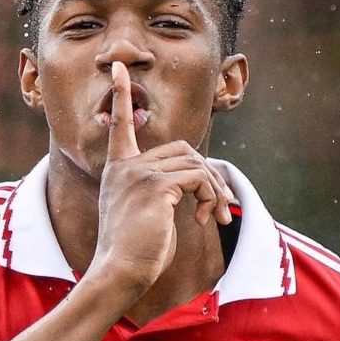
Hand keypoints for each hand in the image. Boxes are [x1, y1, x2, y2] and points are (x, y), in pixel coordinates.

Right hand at [92, 60, 234, 295]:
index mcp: (117, 170)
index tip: (119, 66)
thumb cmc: (135, 254)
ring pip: (194, 164)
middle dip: (209, 177)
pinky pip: (197, 179)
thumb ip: (161, 190)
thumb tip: (198, 180)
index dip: (120, 94)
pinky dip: (211, 198)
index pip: (118, 124)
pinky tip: (204, 221)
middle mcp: (125, 166)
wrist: (119, 274)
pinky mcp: (154, 186)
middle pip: (182, 150)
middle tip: (221, 208)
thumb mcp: (144, 215)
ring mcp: (138, 174)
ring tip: (216, 218)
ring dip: (215, 191)